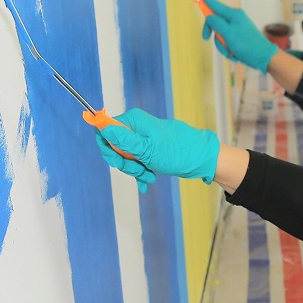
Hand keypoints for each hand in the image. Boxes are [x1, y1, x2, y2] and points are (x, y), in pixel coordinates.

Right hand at [96, 108, 219, 193]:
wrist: (200, 159)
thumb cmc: (176, 152)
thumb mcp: (146, 149)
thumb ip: (122, 139)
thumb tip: (102, 126)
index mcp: (133, 121)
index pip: (105, 131)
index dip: (108, 148)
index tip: (118, 161)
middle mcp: (136, 127)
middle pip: (114, 147)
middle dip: (125, 163)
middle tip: (140, 169)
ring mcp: (142, 139)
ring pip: (125, 157)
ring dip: (135, 170)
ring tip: (150, 175)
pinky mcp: (148, 149)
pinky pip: (136, 161)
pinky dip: (141, 172)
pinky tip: (147, 181)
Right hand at [199, 0, 277, 71]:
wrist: (262, 57)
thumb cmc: (246, 44)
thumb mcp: (228, 33)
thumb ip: (216, 23)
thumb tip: (209, 17)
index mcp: (233, 14)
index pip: (215, 4)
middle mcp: (234, 20)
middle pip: (214, 22)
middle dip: (212, 33)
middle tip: (205, 38)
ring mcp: (235, 29)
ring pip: (219, 35)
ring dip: (222, 45)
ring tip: (231, 50)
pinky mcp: (236, 38)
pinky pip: (225, 43)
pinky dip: (227, 49)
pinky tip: (235, 54)